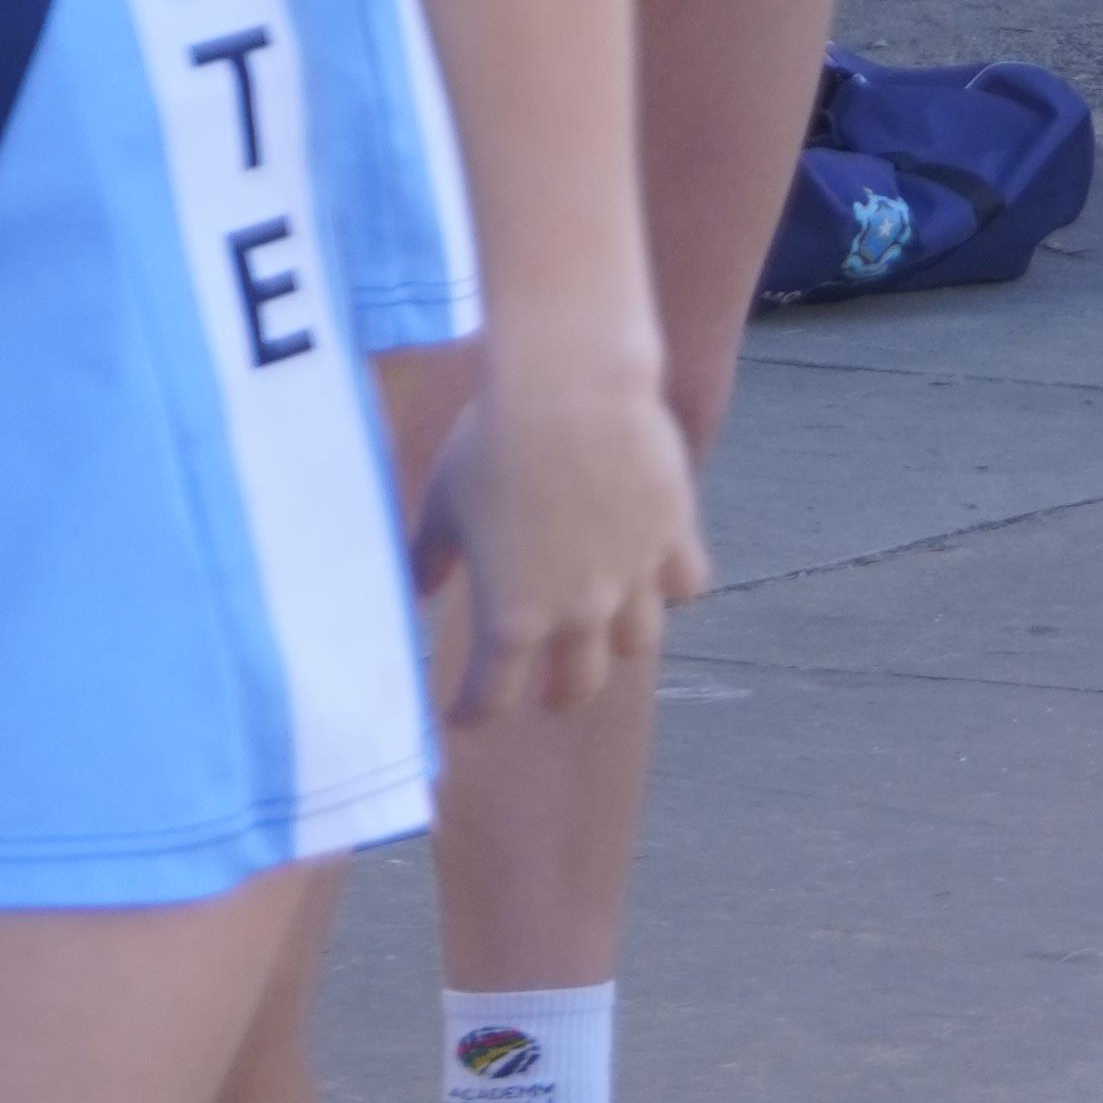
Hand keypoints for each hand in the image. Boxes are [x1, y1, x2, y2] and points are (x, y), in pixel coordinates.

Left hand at [409, 340, 707, 722]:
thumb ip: (432, 556)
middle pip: (576, 689)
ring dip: (615, 642)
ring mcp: (634, 577)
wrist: (572, 388)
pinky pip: (684, 584)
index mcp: (511, 618)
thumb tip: (418, 592)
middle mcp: (578, 612)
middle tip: (546, 688)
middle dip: (556, 695)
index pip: (492, 699)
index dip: (473, 712)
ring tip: (604, 627)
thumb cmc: (495, 442)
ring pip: (637, 643)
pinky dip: (670, 584)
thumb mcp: (443, 502)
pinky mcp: (674, 535)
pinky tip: (656, 569)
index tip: (463, 713)